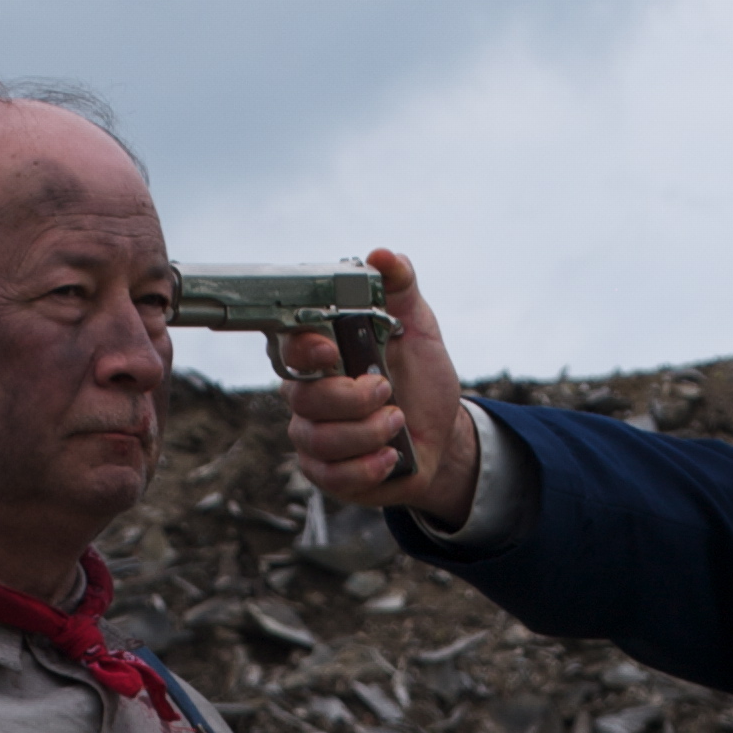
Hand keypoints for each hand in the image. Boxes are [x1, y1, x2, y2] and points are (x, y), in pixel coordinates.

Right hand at [282, 247, 479, 527]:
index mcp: (322, 354)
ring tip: (396, 423)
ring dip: (363, 433)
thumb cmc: (422, 380)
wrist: (443, 435)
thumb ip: (401, 287)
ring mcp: (315, 436)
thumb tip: (383, 255)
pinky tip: (390, 457)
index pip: (289, 346)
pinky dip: (365, 468)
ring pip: (316, 439)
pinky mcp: (327, 473)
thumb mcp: (418, 326)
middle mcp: (310, 394)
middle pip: (303, 398)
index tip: (331, 351)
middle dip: (349, 399)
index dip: (303, 350)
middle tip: (387, 392)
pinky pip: (331, 476)